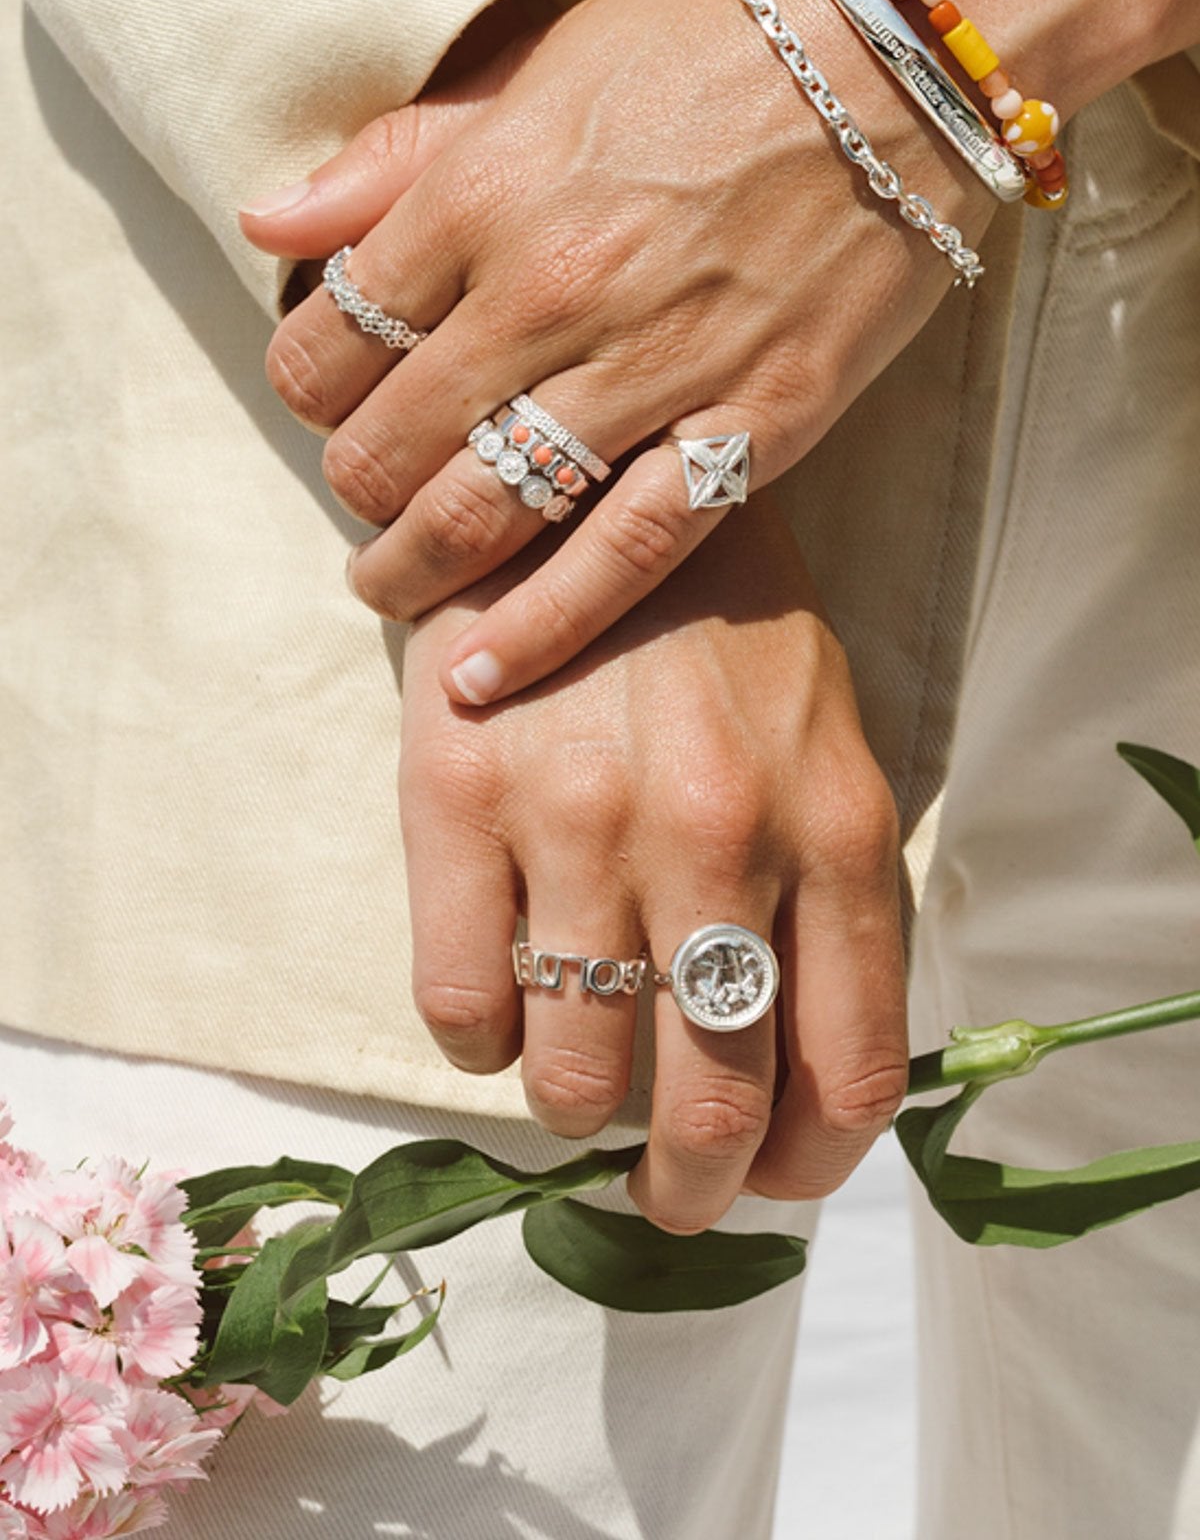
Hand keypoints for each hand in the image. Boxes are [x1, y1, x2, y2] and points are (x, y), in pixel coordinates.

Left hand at [243, 0, 1199, 709]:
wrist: (901, 56)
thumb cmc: (711, 46)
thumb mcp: (539, 68)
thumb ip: (398, 158)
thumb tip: (266, 224)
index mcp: (481, 191)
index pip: (330, 336)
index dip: (308, 385)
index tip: (330, 398)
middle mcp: (549, 290)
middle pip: (388, 441)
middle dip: (356, 486)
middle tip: (367, 498)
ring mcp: (654, 367)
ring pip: (483, 512)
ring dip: (412, 572)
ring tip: (388, 594)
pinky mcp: (753, 426)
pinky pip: (625, 557)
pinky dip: (543, 628)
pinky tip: (479, 679)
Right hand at [398, 491, 907, 1231]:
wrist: (578, 490)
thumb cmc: (720, 637)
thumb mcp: (826, 746)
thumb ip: (833, 897)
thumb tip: (801, 1072)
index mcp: (830, 827)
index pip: (847, 1073)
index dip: (808, 1168)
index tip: (769, 1180)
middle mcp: (712, 835)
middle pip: (711, 1110)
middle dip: (688, 1190)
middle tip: (664, 1193)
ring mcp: (576, 821)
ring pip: (572, 1080)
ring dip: (577, 1106)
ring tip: (578, 1067)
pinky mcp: (455, 800)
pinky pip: (460, 1012)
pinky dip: (482, 1042)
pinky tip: (502, 998)